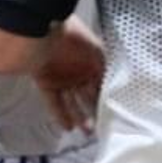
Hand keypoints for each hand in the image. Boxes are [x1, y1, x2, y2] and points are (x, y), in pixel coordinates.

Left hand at [37, 17, 104, 133]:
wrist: (43, 30)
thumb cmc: (72, 35)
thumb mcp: (98, 52)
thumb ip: (107, 70)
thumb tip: (118, 87)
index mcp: (93, 61)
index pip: (103, 86)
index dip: (108, 101)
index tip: (115, 116)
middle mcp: (79, 71)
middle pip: (89, 97)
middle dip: (96, 112)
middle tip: (102, 128)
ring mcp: (63, 78)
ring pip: (73, 103)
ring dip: (80, 117)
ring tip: (87, 132)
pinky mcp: (46, 83)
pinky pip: (54, 102)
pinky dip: (60, 115)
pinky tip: (68, 127)